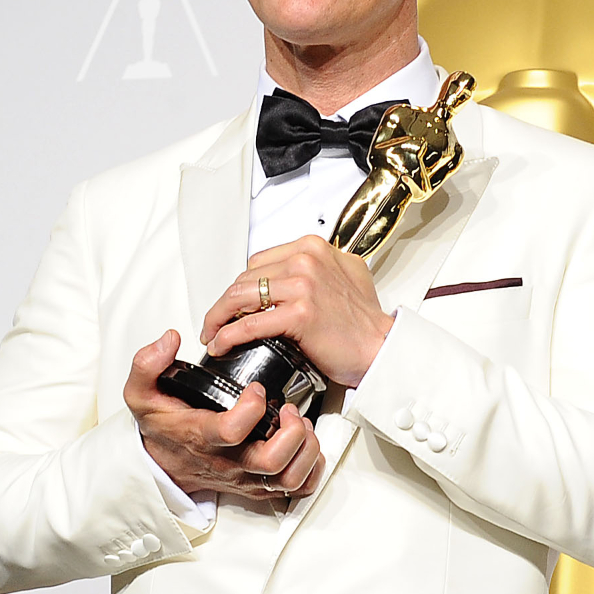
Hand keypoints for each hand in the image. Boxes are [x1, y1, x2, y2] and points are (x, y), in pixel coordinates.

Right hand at [123, 330, 323, 500]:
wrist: (163, 465)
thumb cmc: (161, 428)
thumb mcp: (141, 394)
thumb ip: (147, 364)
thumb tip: (169, 340)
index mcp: (201, 436)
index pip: (231, 431)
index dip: (251, 408)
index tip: (255, 388)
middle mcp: (227, 461)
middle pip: (270, 461)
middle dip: (291, 432)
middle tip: (287, 408)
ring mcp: (246, 477)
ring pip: (288, 478)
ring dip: (305, 450)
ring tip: (301, 424)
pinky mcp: (259, 486)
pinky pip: (295, 489)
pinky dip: (311, 469)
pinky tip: (305, 444)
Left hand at [201, 236, 393, 386]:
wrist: (381, 346)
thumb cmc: (364, 320)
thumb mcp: (345, 273)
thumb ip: (317, 265)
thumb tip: (289, 272)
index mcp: (313, 247)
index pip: (259, 261)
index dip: (241, 285)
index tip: (234, 301)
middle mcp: (306, 260)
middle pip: (245, 277)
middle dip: (224, 302)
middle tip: (216, 320)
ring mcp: (303, 285)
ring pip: (241, 296)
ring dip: (218, 317)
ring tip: (213, 332)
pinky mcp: (300, 313)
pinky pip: (250, 323)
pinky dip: (228, 335)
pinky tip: (221, 343)